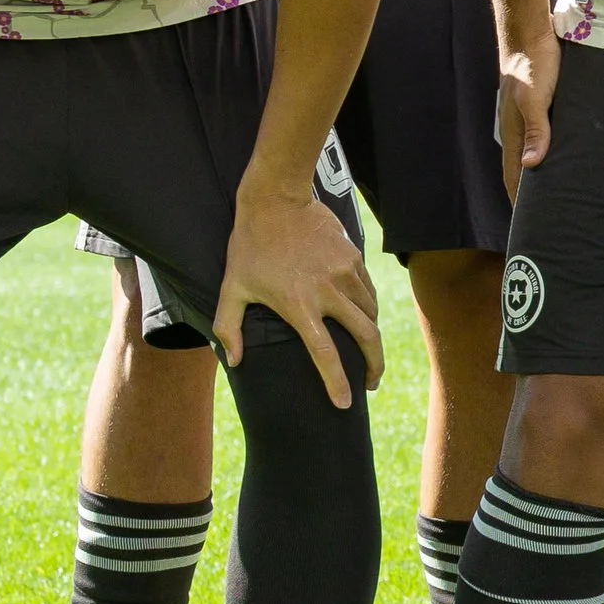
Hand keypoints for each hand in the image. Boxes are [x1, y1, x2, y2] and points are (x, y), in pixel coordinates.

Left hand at [215, 174, 386, 408]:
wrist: (276, 200)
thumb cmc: (249, 247)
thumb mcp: (231, 288)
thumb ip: (228, 328)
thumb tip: (235, 362)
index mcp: (299, 305)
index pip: (326, 354)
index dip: (337, 382)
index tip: (346, 403)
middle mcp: (328, 291)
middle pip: (366, 336)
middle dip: (375, 364)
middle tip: (372, 382)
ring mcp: (345, 272)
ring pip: (371, 313)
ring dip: (372, 336)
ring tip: (367, 350)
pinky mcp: (354, 257)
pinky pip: (368, 291)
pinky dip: (369, 308)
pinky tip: (362, 316)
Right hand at [493, 43, 557, 202]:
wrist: (529, 34)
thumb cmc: (534, 65)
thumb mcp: (535, 98)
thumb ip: (536, 129)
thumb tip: (531, 165)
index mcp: (513, 133)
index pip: (513, 178)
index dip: (519, 202)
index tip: (530, 227)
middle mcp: (517, 130)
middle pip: (522, 170)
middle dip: (532, 195)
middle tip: (551, 217)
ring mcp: (526, 119)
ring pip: (533, 154)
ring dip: (542, 173)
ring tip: (560, 194)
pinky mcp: (538, 107)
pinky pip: (542, 137)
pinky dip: (550, 152)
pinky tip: (565, 157)